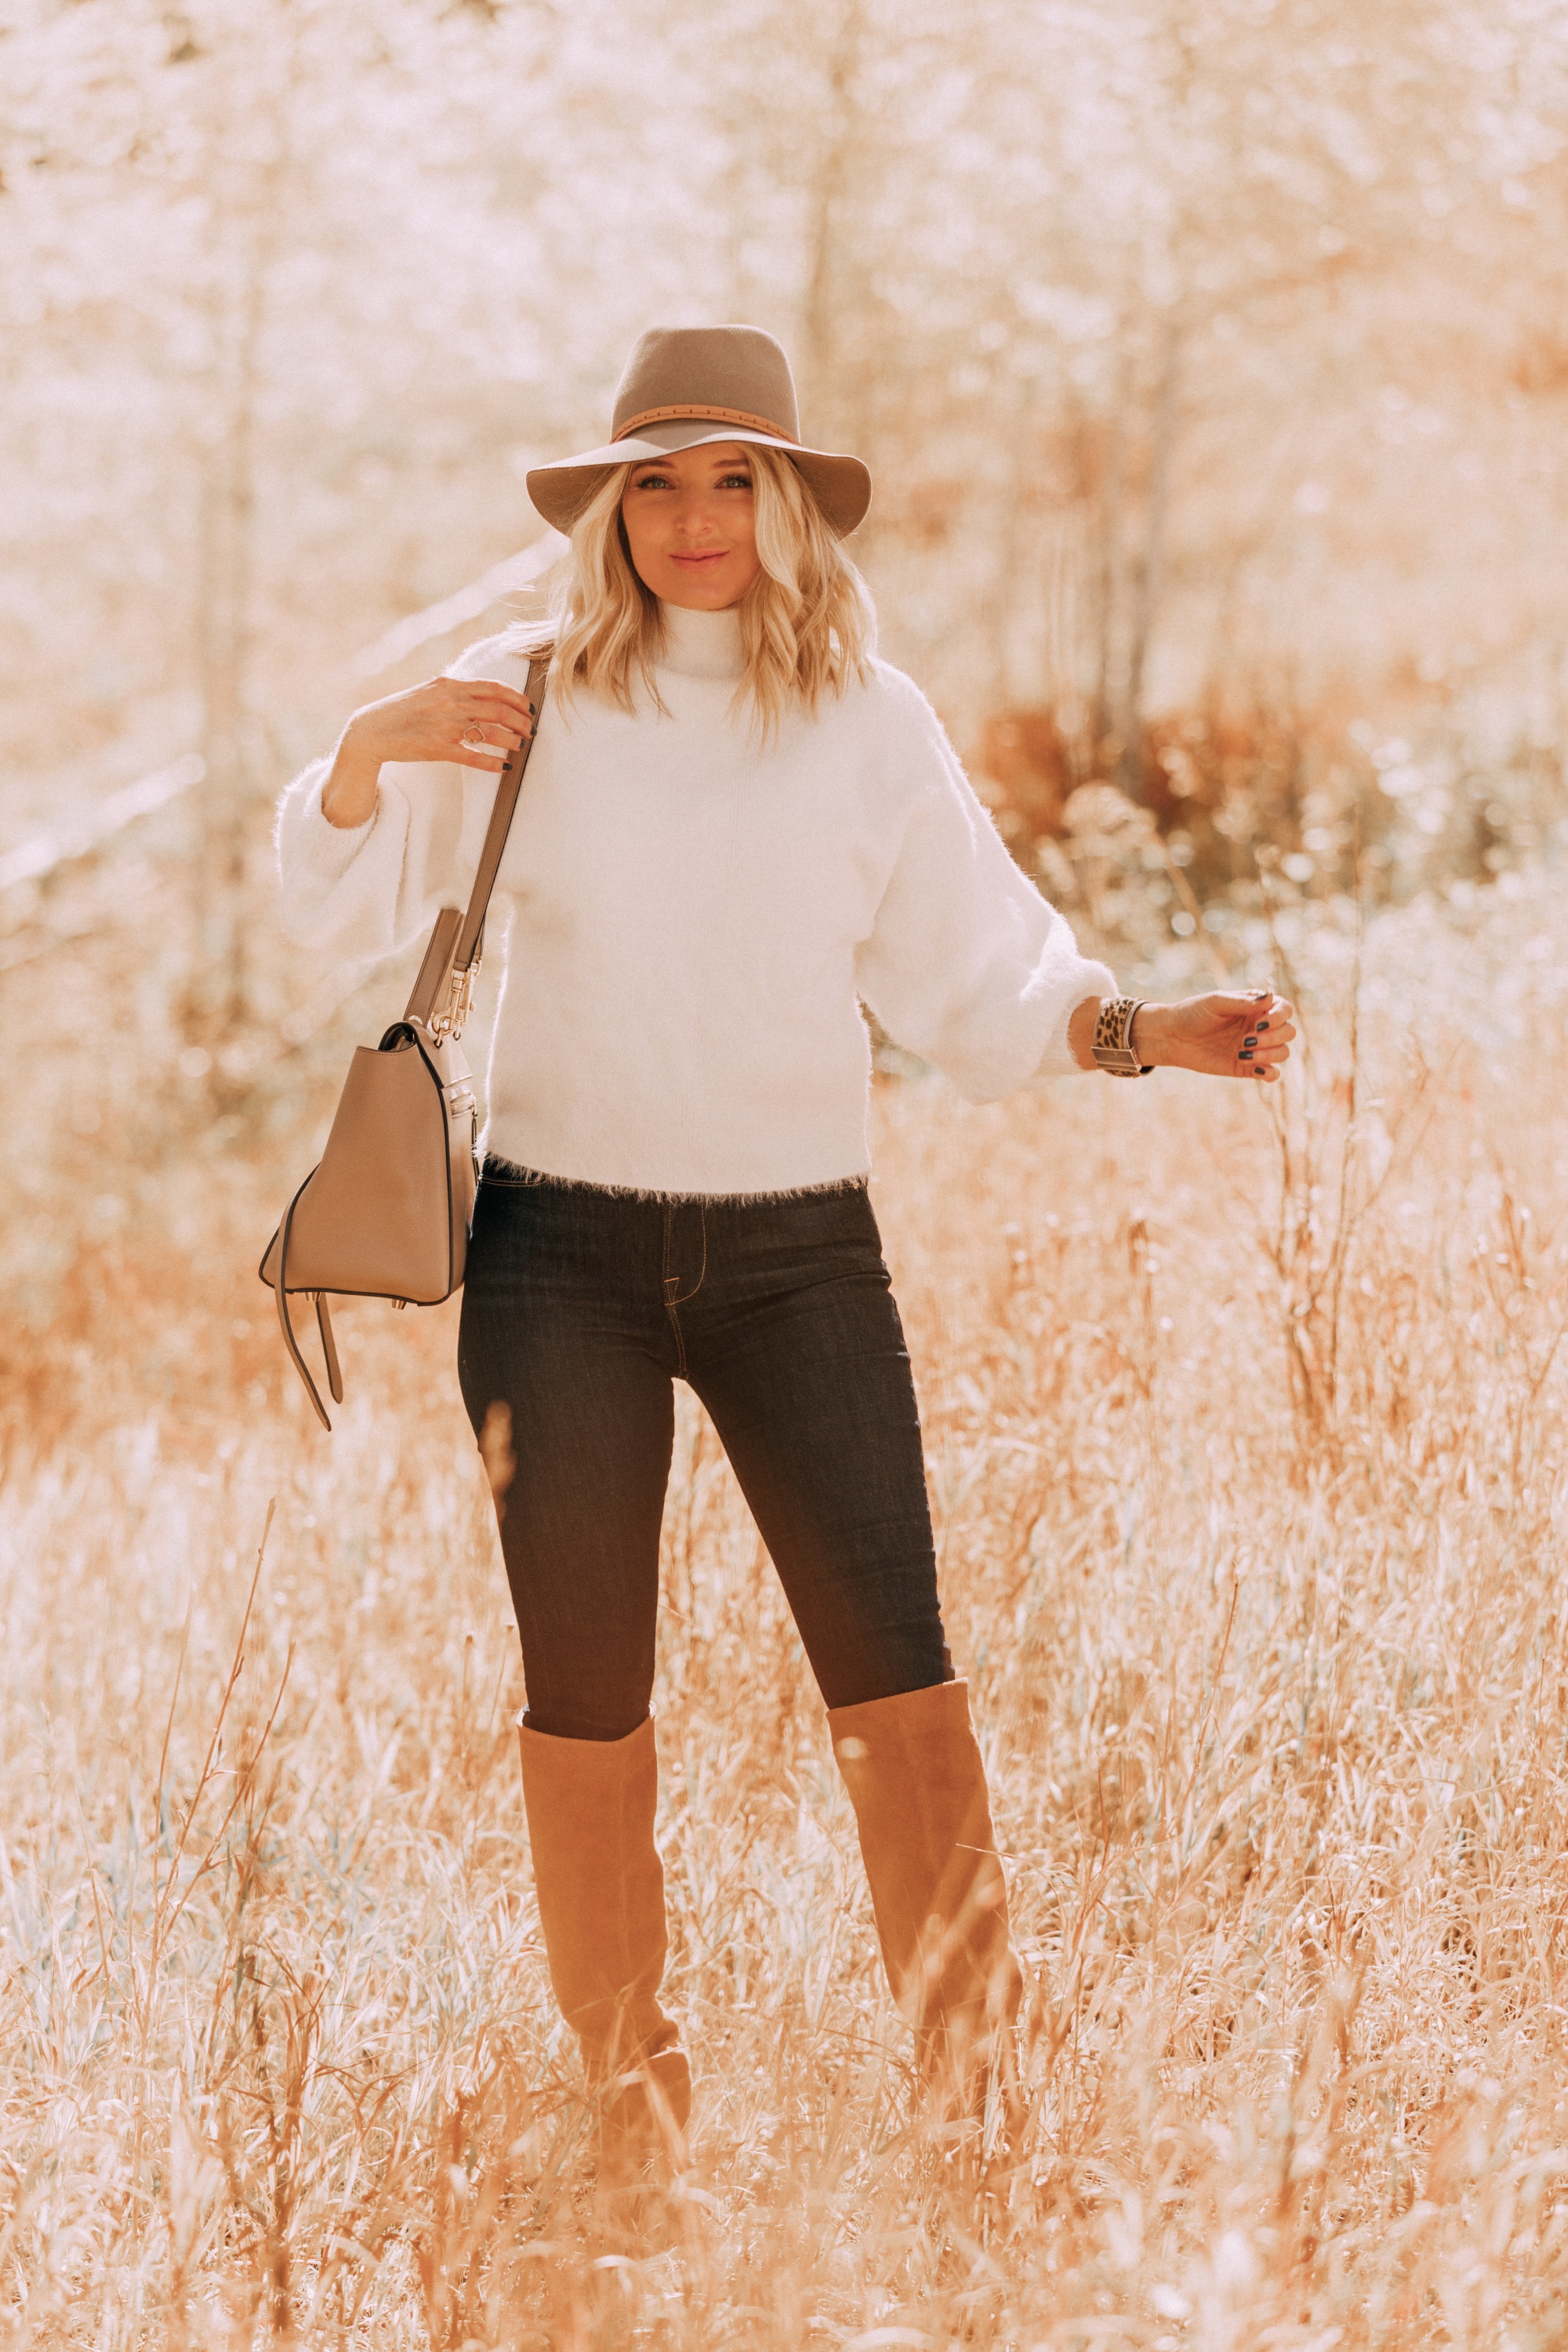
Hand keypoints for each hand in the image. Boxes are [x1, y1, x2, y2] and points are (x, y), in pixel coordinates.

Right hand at [321, 674, 535, 827]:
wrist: (372, 730)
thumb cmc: (402, 711)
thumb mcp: (429, 691)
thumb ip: (455, 690)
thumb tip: (484, 694)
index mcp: (449, 685)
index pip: (494, 688)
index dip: (517, 699)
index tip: (528, 708)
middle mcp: (449, 702)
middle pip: (499, 710)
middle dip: (521, 722)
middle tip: (530, 730)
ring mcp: (444, 725)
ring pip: (491, 734)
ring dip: (512, 742)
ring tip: (520, 747)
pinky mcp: (438, 749)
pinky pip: (475, 758)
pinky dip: (493, 763)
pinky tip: (504, 767)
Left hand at [1132, 989, 1295, 1080]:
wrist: (1172, 1037)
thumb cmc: (1193, 1014)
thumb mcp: (1215, 1003)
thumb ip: (1242, 1002)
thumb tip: (1269, 998)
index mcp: (1255, 1007)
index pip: (1284, 1009)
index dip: (1279, 1016)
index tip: (1259, 1023)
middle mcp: (1259, 1027)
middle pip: (1288, 1032)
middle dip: (1273, 1036)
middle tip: (1247, 1039)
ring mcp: (1255, 1048)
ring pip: (1283, 1052)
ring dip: (1270, 1054)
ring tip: (1243, 1052)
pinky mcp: (1247, 1067)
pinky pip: (1271, 1073)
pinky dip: (1270, 1073)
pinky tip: (1256, 1069)